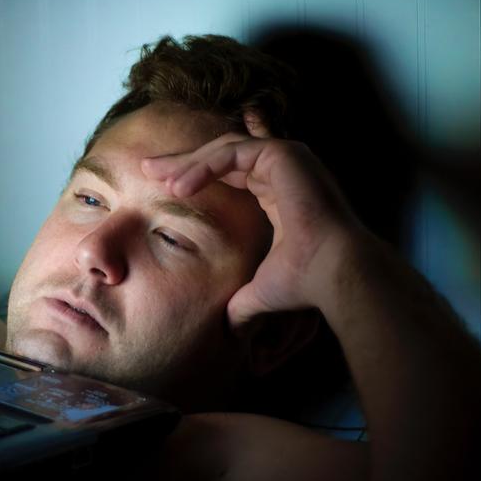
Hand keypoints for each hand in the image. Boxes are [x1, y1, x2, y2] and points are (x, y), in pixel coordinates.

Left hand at [141, 116, 367, 326]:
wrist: (332, 275)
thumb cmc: (303, 283)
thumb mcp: (260, 290)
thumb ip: (242, 303)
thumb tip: (229, 332)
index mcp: (277, 192)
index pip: (230, 172)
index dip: (195, 175)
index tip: (163, 185)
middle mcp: (284, 171)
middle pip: (223, 153)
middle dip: (184, 162)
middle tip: (148, 169)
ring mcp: (288, 158)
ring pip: (225, 148)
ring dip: (190, 164)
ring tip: (159, 180)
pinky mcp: (285, 155)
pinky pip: (234, 152)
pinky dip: (206, 166)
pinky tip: (181, 187)